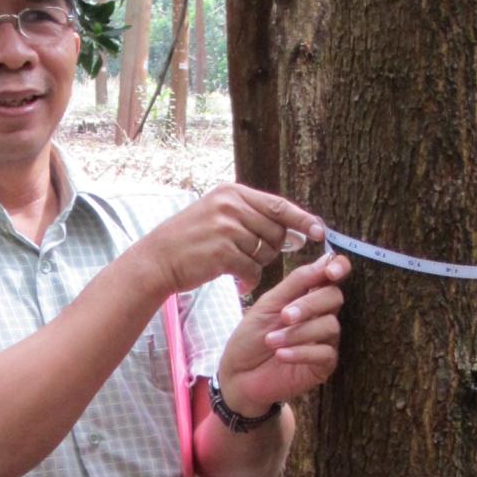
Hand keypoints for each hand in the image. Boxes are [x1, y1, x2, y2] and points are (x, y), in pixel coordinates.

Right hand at [131, 184, 325, 298]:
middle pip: (275, 231)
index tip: (319, 231)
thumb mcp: (218, 215)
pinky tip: (239, 283)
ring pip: (266, 252)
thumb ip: (253, 218)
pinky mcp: (222, 252)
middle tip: (251, 257)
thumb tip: (296, 232)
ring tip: (237, 267)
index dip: (302, 219)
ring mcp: (226, 228)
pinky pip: (253, 268)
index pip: (278, 205)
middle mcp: (230, 206)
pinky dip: (250, 279)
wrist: (157, 260)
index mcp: (232, 192)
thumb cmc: (190, 241)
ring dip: (257, 265)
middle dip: (272, 249)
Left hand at [214, 251, 349, 414]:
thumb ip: (296, 282)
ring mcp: (325, 340)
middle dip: (309, 304)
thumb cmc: (250, 338)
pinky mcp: (323, 365)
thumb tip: (326, 260)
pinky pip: (325, 353)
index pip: (333, 276)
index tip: (331, 272)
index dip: (339, 267)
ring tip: (271, 341)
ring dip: (298, 332)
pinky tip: (281, 355)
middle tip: (285, 316)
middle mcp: (321, 316)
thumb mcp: (268, 305)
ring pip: (330, 326)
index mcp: (307, 296)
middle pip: (334, 297)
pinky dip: (301, 352)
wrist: (238, 375)